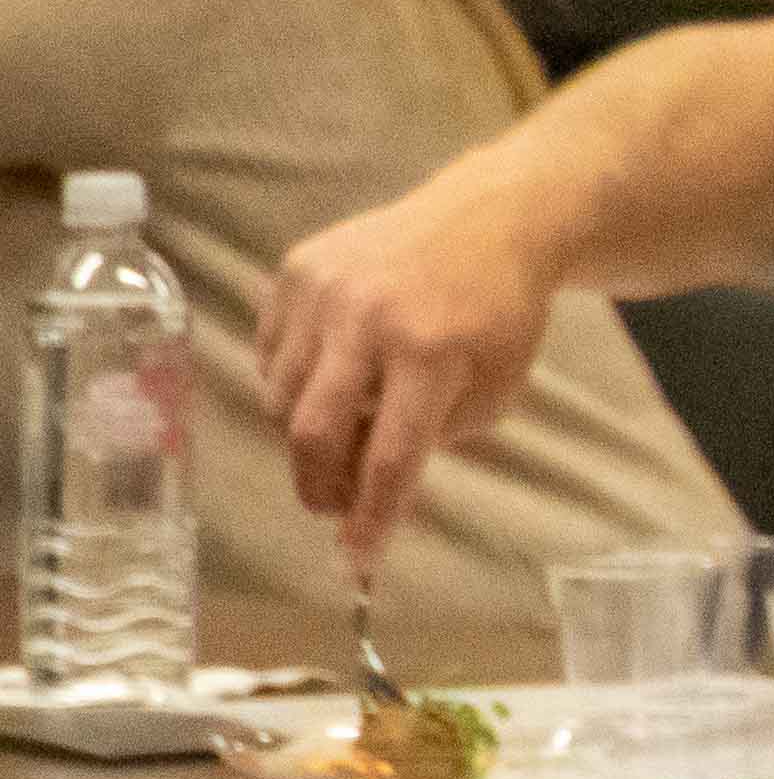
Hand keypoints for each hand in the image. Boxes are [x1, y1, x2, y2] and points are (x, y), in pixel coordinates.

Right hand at [257, 178, 563, 567]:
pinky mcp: (295, 269)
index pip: (390, 456)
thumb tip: (370, 486)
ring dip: (303, 432)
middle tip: (331, 509)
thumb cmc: (499, 315)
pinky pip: (269, 351)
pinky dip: (291, 381)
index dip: (371, 516)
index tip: (356, 560)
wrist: (487, 218)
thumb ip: (436, 438)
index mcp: (430, 353)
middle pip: (313, 431)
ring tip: (340, 433)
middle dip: (317, 485)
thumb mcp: (496, 386)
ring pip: (280, 395)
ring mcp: (322, 289)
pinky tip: (328, 376)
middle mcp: (367, 319)